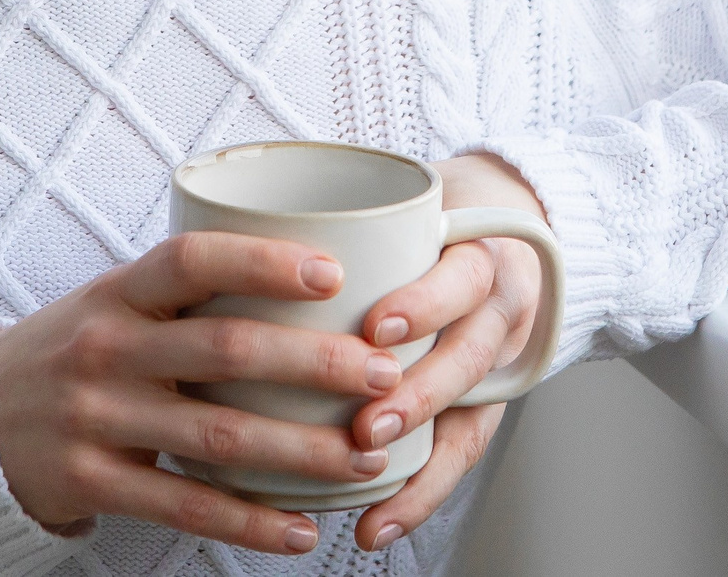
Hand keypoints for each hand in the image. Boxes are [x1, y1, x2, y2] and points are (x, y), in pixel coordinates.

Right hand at [0, 232, 407, 554]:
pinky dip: (248, 523)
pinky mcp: (93, 482)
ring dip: (301, 452)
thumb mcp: (110, 302)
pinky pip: (184, 507)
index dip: (263, 262)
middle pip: (226, 351)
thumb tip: (308, 267)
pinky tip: (300, 531)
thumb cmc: (73, 351)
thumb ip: (185, 290)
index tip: (334, 272)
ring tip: (365, 457)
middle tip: (383, 373)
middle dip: (315, 364)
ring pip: (218, 438)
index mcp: (117, 293)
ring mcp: (97, 419)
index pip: (191, 261)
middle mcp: (106, 350)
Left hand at [347, 154, 549, 553]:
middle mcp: (494, 312)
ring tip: (365, 473)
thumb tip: (230, 217)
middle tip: (365, 424)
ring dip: (416, 456)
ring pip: (469, 415)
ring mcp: (492, 361)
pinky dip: (419, 496)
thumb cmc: (431, 218)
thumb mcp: (408, 201)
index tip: (378, 328)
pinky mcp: (482, 404)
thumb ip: (347, 214)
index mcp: (476, 253)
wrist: (497, 228)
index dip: (424, 306)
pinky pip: (459, 456)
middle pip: (469, 357)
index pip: (461, 278)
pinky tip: (376, 526)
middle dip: (418, 395)